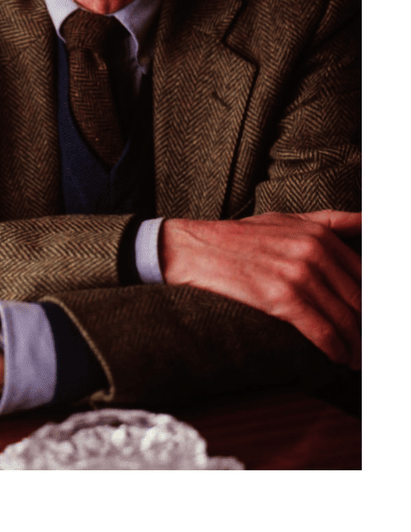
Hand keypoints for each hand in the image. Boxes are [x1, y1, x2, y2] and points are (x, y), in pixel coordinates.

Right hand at [160, 210, 360, 367]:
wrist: (199, 249)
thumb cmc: (242, 236)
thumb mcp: (288, 218)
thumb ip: (330, 221)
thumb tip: (369, 222)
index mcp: (319, 233)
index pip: (364, 274)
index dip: (373, 302)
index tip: (375, 318)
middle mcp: (314, 251)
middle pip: (359, 299)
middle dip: (367, 325)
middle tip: (368, 343)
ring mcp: (299, 274)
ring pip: (344, 318)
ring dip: (355, 344)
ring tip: (356, 356)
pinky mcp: (282, 298)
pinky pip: (322, 330)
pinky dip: (335, 348)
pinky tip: (337, 356)